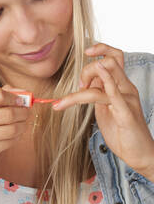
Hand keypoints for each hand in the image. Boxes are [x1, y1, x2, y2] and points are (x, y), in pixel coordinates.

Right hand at [0, 86, 29, 178]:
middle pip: (7, 114)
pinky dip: (16, 138)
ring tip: (22, 124)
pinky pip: (7, 143)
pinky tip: (14, 135)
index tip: (21, 100)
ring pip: (11, 130)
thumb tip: (22, 92)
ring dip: (22, 126)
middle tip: (27, 113)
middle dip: (23, 113)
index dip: (14, 97)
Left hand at [52, 42, 153, 178]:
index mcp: (122, 85)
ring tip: (65, 101)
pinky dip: (105, 82)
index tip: (86, 53)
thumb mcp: (104, 108)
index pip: (115, 56)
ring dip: (82, 84)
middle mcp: (127, 88)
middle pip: (110, 61)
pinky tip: (92, 80)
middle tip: (79, 87)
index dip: (101, 49)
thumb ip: (97, 93)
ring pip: (106, 76)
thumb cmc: (122, 131)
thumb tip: (84, 83)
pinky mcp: (126, 114)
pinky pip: (114, 95)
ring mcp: (127, 100)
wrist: (138, 154)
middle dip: (87, 70)